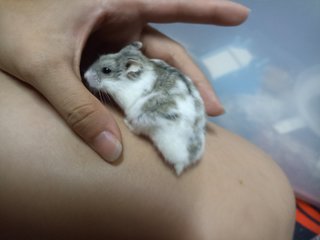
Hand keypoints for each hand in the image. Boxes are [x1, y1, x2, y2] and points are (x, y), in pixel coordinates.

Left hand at [0, 0, 248, 161]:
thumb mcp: (43, 65)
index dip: (209, 10)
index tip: (243, 17)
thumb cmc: (10, 26)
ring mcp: (113, 40)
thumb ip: (76, 106)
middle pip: (168, 52)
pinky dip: (142, 95)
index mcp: (116, 4)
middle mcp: (122, 21)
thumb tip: (112, 151)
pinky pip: (131, 76)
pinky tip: (150, 116)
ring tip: (188, 118)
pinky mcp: (104, 55)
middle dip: (192, 79)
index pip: (172, 5)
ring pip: (153, 67)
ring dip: (170, 92)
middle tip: (212, 110)